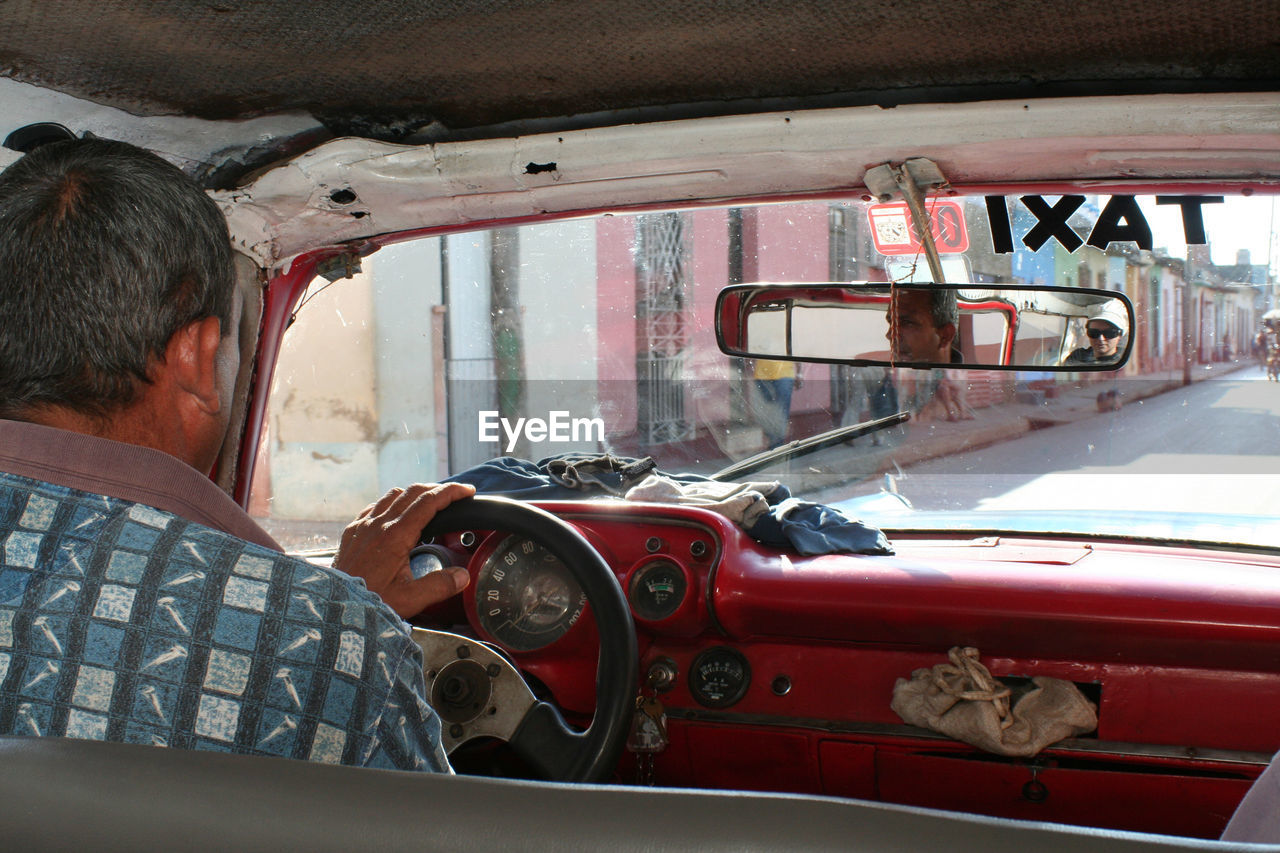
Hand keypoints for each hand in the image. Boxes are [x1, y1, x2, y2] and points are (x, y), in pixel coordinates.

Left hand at [331, 482, 476, 617]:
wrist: (334, 608)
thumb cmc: (369, 603)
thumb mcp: (410, 599)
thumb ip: (439, 585)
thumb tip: (462, 576)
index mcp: (395, 536)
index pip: (428, 502)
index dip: (451, 492)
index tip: (466, 491)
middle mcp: (377, 525)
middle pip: (412, 492)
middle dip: (436, 489)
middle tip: (453, 495)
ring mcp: (362, 526)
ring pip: (392, 495)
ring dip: (414, 494)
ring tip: (427, 502)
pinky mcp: (352, 532)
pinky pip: (374, 506)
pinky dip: (391, 503)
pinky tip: (396, 514)